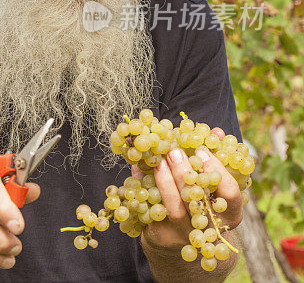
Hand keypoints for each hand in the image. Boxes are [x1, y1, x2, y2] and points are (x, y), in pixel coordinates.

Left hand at [136, 128, 243, 250]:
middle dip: (185, 173)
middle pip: (199, 201)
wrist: (178, 237)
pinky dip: (145, 189)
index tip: (201, 152)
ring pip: (175, 209)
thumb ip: (214, 157)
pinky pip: (152, 211)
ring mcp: (186, 234)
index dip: (215, 171)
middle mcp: (210, 228)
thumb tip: (218, 132)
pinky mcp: (163, 236)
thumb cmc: (198, 201)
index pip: (230, 194)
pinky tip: (138, 171)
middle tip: (174, 151)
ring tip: (158, 160)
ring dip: (165, 181)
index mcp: (229, 214)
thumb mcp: (210, 182)